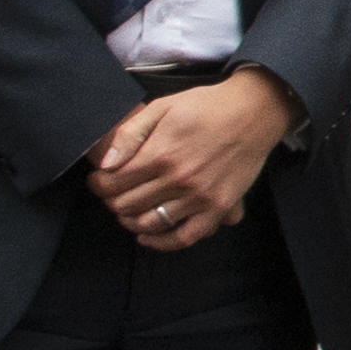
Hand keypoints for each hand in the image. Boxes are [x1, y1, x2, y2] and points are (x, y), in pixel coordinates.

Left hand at [92, 69, 297, 253]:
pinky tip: (147, 237)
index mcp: (161, 153)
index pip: (113, 182)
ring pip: (150, 223)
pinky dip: (162, 242)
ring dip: (130, 221)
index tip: (97, 180)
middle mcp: (178, 179)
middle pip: (127, 205)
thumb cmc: (205, 106)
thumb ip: (130, 134)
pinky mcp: (218, 207)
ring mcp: (199, 196)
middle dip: (112, 201)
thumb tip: (105, 163)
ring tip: (127, 211)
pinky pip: (185, 236)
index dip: (98, 184)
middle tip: (111, 194)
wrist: (253, 112)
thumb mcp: (162, 107)